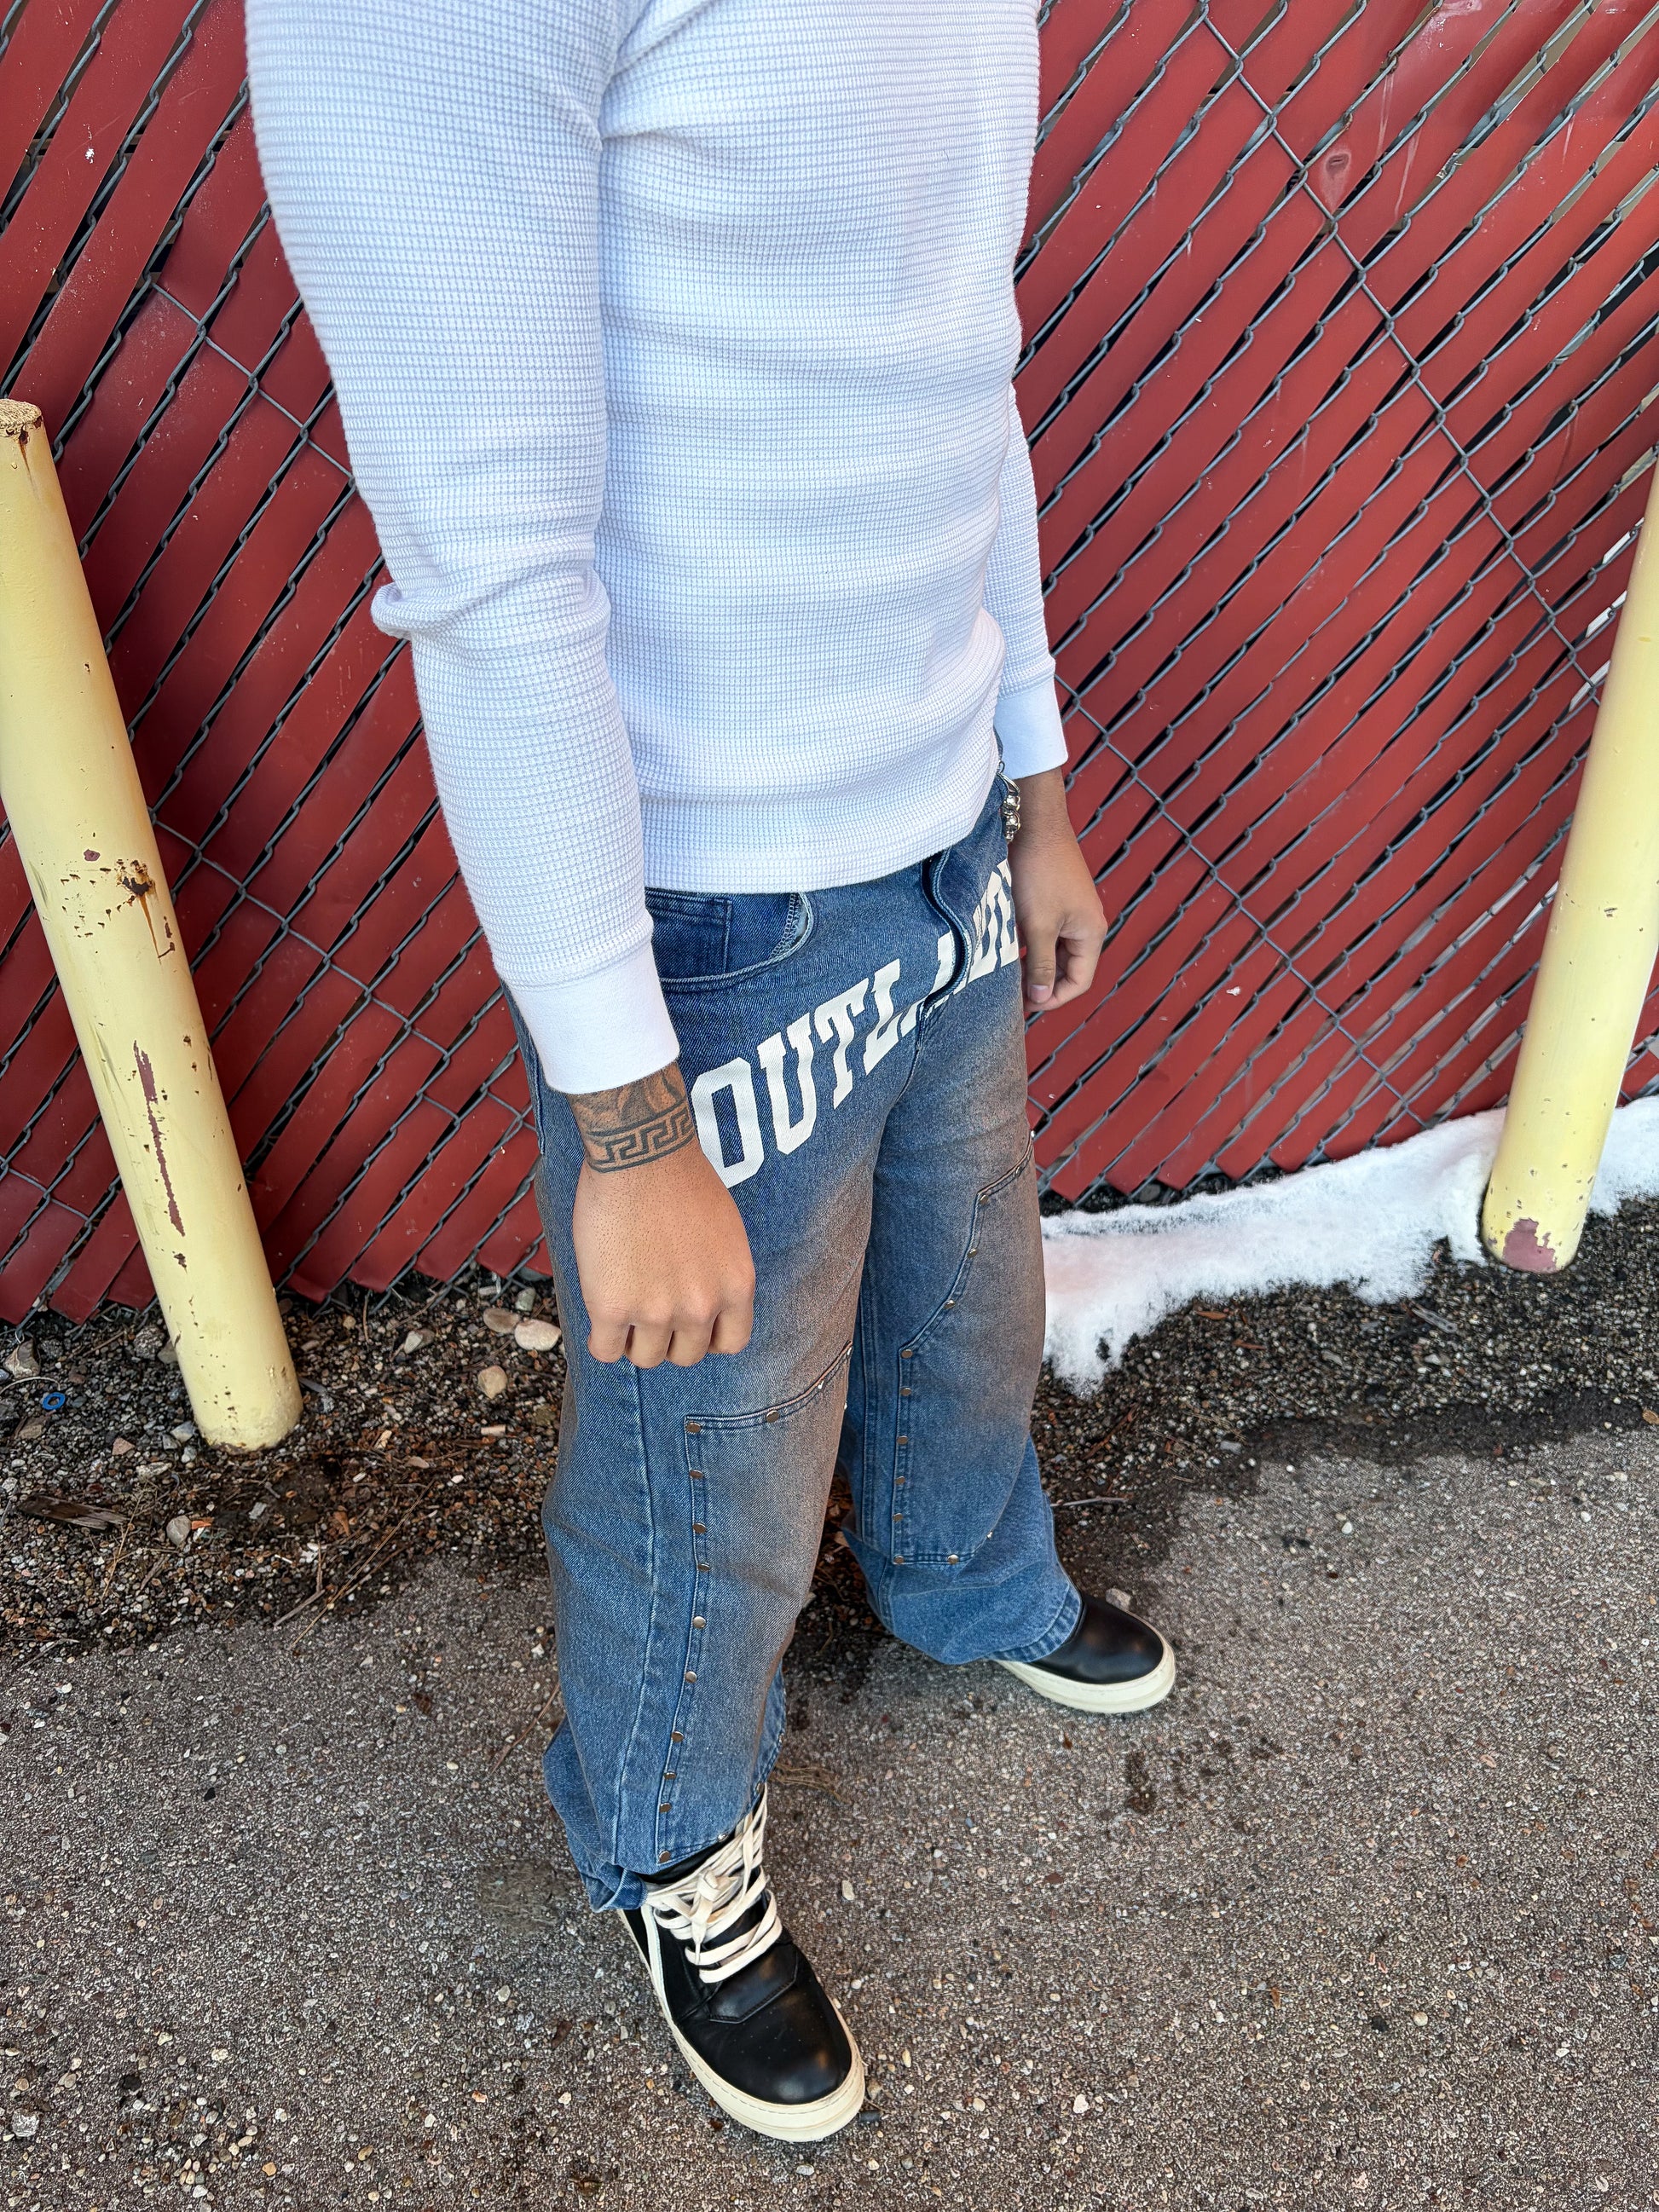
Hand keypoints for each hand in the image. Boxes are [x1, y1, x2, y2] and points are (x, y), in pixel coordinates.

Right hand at [567, 1064, 755, 1366]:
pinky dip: (602, 1340)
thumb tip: (702, 1302)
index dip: (707, 1336)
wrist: (639, 1155)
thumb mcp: (725, 1233)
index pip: (731, 1343)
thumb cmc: (680, 1178)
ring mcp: (656, 1311)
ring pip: (646, 1358)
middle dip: (669, 1338)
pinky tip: (600, 1315)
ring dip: (634, 1339)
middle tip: (649, 1310)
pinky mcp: (612, 1307)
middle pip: (686, 1356)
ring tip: (623, 1309)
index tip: (689, 1322)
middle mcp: (702, 1306)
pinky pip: (605, 1350)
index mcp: (736, 1286)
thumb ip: (718, 1275)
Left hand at [1007, 767, 1106, 1012]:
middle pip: (1067, 969)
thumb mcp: (1037, 926)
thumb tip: (1040, 999)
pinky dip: (1030, 947)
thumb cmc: (1039, 873)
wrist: (1035, 825)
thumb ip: (1039, 965)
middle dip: (1042, 985)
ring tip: (1007, 979)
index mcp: (1091, 934)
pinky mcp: (1055, 902)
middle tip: (1012, 998)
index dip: (1053, 998)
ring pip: (1054, 953)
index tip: (1025, 1006)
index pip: (1079, 982)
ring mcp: (1071, 913)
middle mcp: (1086, 926)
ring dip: (1033, 966)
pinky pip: (1046, 935)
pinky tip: (1008, 952)